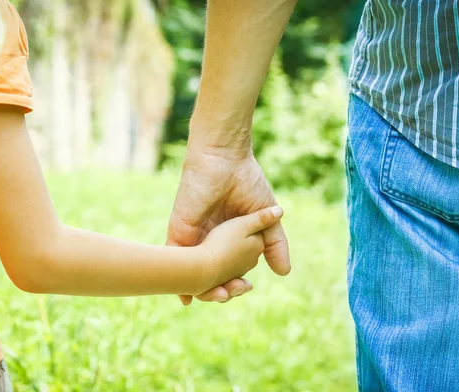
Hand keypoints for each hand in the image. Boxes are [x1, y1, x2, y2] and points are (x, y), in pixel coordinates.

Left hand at [167, 150, 290, 304]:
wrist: (225, 161)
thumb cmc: (246, 183)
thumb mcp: (266, 218)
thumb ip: (274, 244)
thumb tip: (284, 273)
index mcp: (228, 240)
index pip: (230, 270)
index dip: (236, 283)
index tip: (245, 289)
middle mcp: (209, 241)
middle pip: (211, 276)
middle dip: (219, 291)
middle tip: (230, 293)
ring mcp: (193, 238)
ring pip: (192, 273)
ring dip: (200, 290)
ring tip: (214, 296)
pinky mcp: (179, 231)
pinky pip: (174, 260)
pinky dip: (178, 279)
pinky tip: (184, 297)